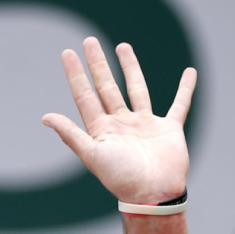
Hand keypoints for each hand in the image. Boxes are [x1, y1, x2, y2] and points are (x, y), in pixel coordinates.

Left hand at [42, 36, 196, 203]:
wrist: (152, 193)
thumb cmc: (119, 177)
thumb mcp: (91, 154)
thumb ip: (70, 134)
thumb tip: (45, 117)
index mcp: (100, 129)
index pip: (84, 95)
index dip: (76, 74)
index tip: (67, 53)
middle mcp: (120, 123)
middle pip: (106, 86)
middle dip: (97, 64)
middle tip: (89, 41)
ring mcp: (144, 124)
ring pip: (136, 88)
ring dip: (130, 68)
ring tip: (122, 47)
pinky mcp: (169, 127)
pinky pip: (179, 103)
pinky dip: (186, 89)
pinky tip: (189, 72)